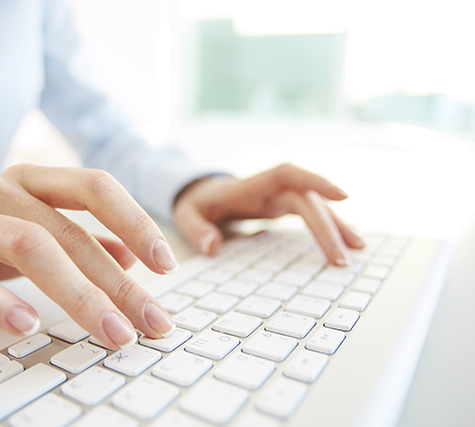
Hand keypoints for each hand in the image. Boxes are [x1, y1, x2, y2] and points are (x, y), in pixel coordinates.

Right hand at [0, 165, 176, 348]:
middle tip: (148, 321)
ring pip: (25, 246)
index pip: (94, 186)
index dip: (135, 220)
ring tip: (107, 331)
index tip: (166, 262)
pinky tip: (26, 325)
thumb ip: (85, 240)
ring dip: (74, 294)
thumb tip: (133, 258)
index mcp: (33, 180)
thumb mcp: (42, 233)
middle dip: (115, 282)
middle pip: (67, 232)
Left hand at [173, 164, 364, 264]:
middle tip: (342, 259)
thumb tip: (211, 246)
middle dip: (328, 227)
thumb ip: (196, 229)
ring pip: (316, 206)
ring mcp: (280, 197)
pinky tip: (346, 243)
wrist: (200, 194)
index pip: (288, 174)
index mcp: (251, 185)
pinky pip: (312, 214)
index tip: (343, 196)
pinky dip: (329, 227)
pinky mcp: (283, 207)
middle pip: (307, 200)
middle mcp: (271, 188)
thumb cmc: (196, 202)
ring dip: (337, 225)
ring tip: (359, 249)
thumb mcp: (186, 215)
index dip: (316, 181)